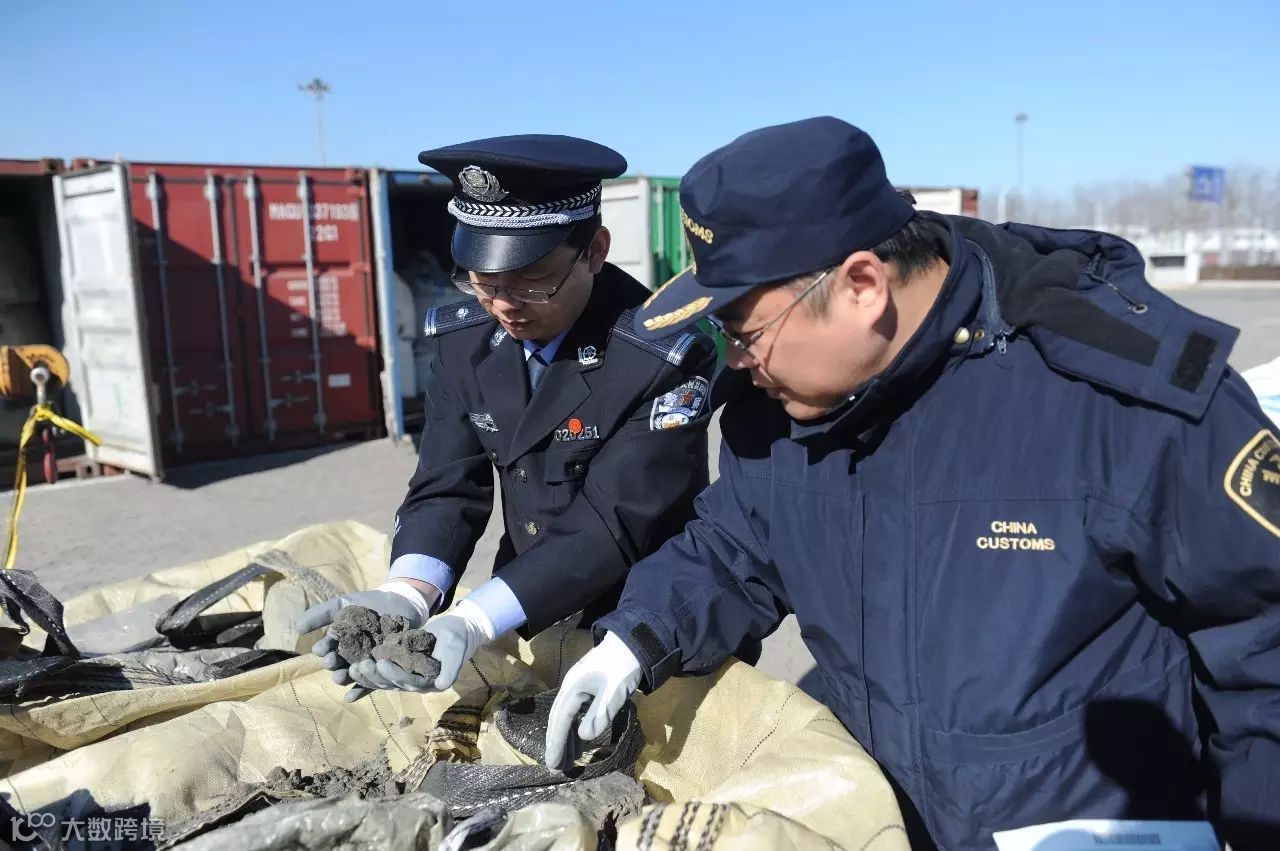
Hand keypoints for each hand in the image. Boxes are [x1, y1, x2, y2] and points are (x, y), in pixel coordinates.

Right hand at [294, 581, 435, 700]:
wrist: (399, 602)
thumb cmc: (368, 603)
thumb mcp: (343, 604)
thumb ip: (321, 614)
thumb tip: (297, 628)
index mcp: (338, 642)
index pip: (326, 649)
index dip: (323, 650)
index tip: (322, 649)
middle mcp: (349, 656)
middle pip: (337, 666)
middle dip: (332, 665)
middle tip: (333, 661)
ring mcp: (365, 664)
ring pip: (351, 676)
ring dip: (344, 678)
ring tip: (343, 675)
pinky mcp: (381, 671)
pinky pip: (369, 685)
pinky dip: (358, 692)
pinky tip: (349, 697)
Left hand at [348, 598, 494, 695]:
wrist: (457, 630)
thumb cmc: (457, 639)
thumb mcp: (456, 650)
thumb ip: (451, 668)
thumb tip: (441, 684)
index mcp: (429, 683)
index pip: (409, 681)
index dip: (394, 674)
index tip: (380, 663)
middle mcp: (416, 684)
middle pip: (391, 684)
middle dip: (374, 676)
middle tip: (359, 665)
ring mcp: (406, 677)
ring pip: (383, 681)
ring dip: (367, 676)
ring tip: (352, 668)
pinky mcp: (398, 668)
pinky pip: (381, 673)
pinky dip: (367, 673)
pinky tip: (352, 669)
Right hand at [544, 632, 641, 770]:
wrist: (633, 643)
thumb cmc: (623, 667)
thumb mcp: (613, 692)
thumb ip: (599, 714)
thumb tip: (584, 736)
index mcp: (573, 688)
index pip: (560, 721)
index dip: (556, 743)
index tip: (553, 764)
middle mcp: (570, 687)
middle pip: (558, 719)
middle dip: (556, 743)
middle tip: (556, 767)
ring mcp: (577, 687)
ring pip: (566, 716)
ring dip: (566, 737)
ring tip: (567, 760)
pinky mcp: (586, 687)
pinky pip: (575, 712)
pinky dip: (574, 727)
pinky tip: (579, 739)